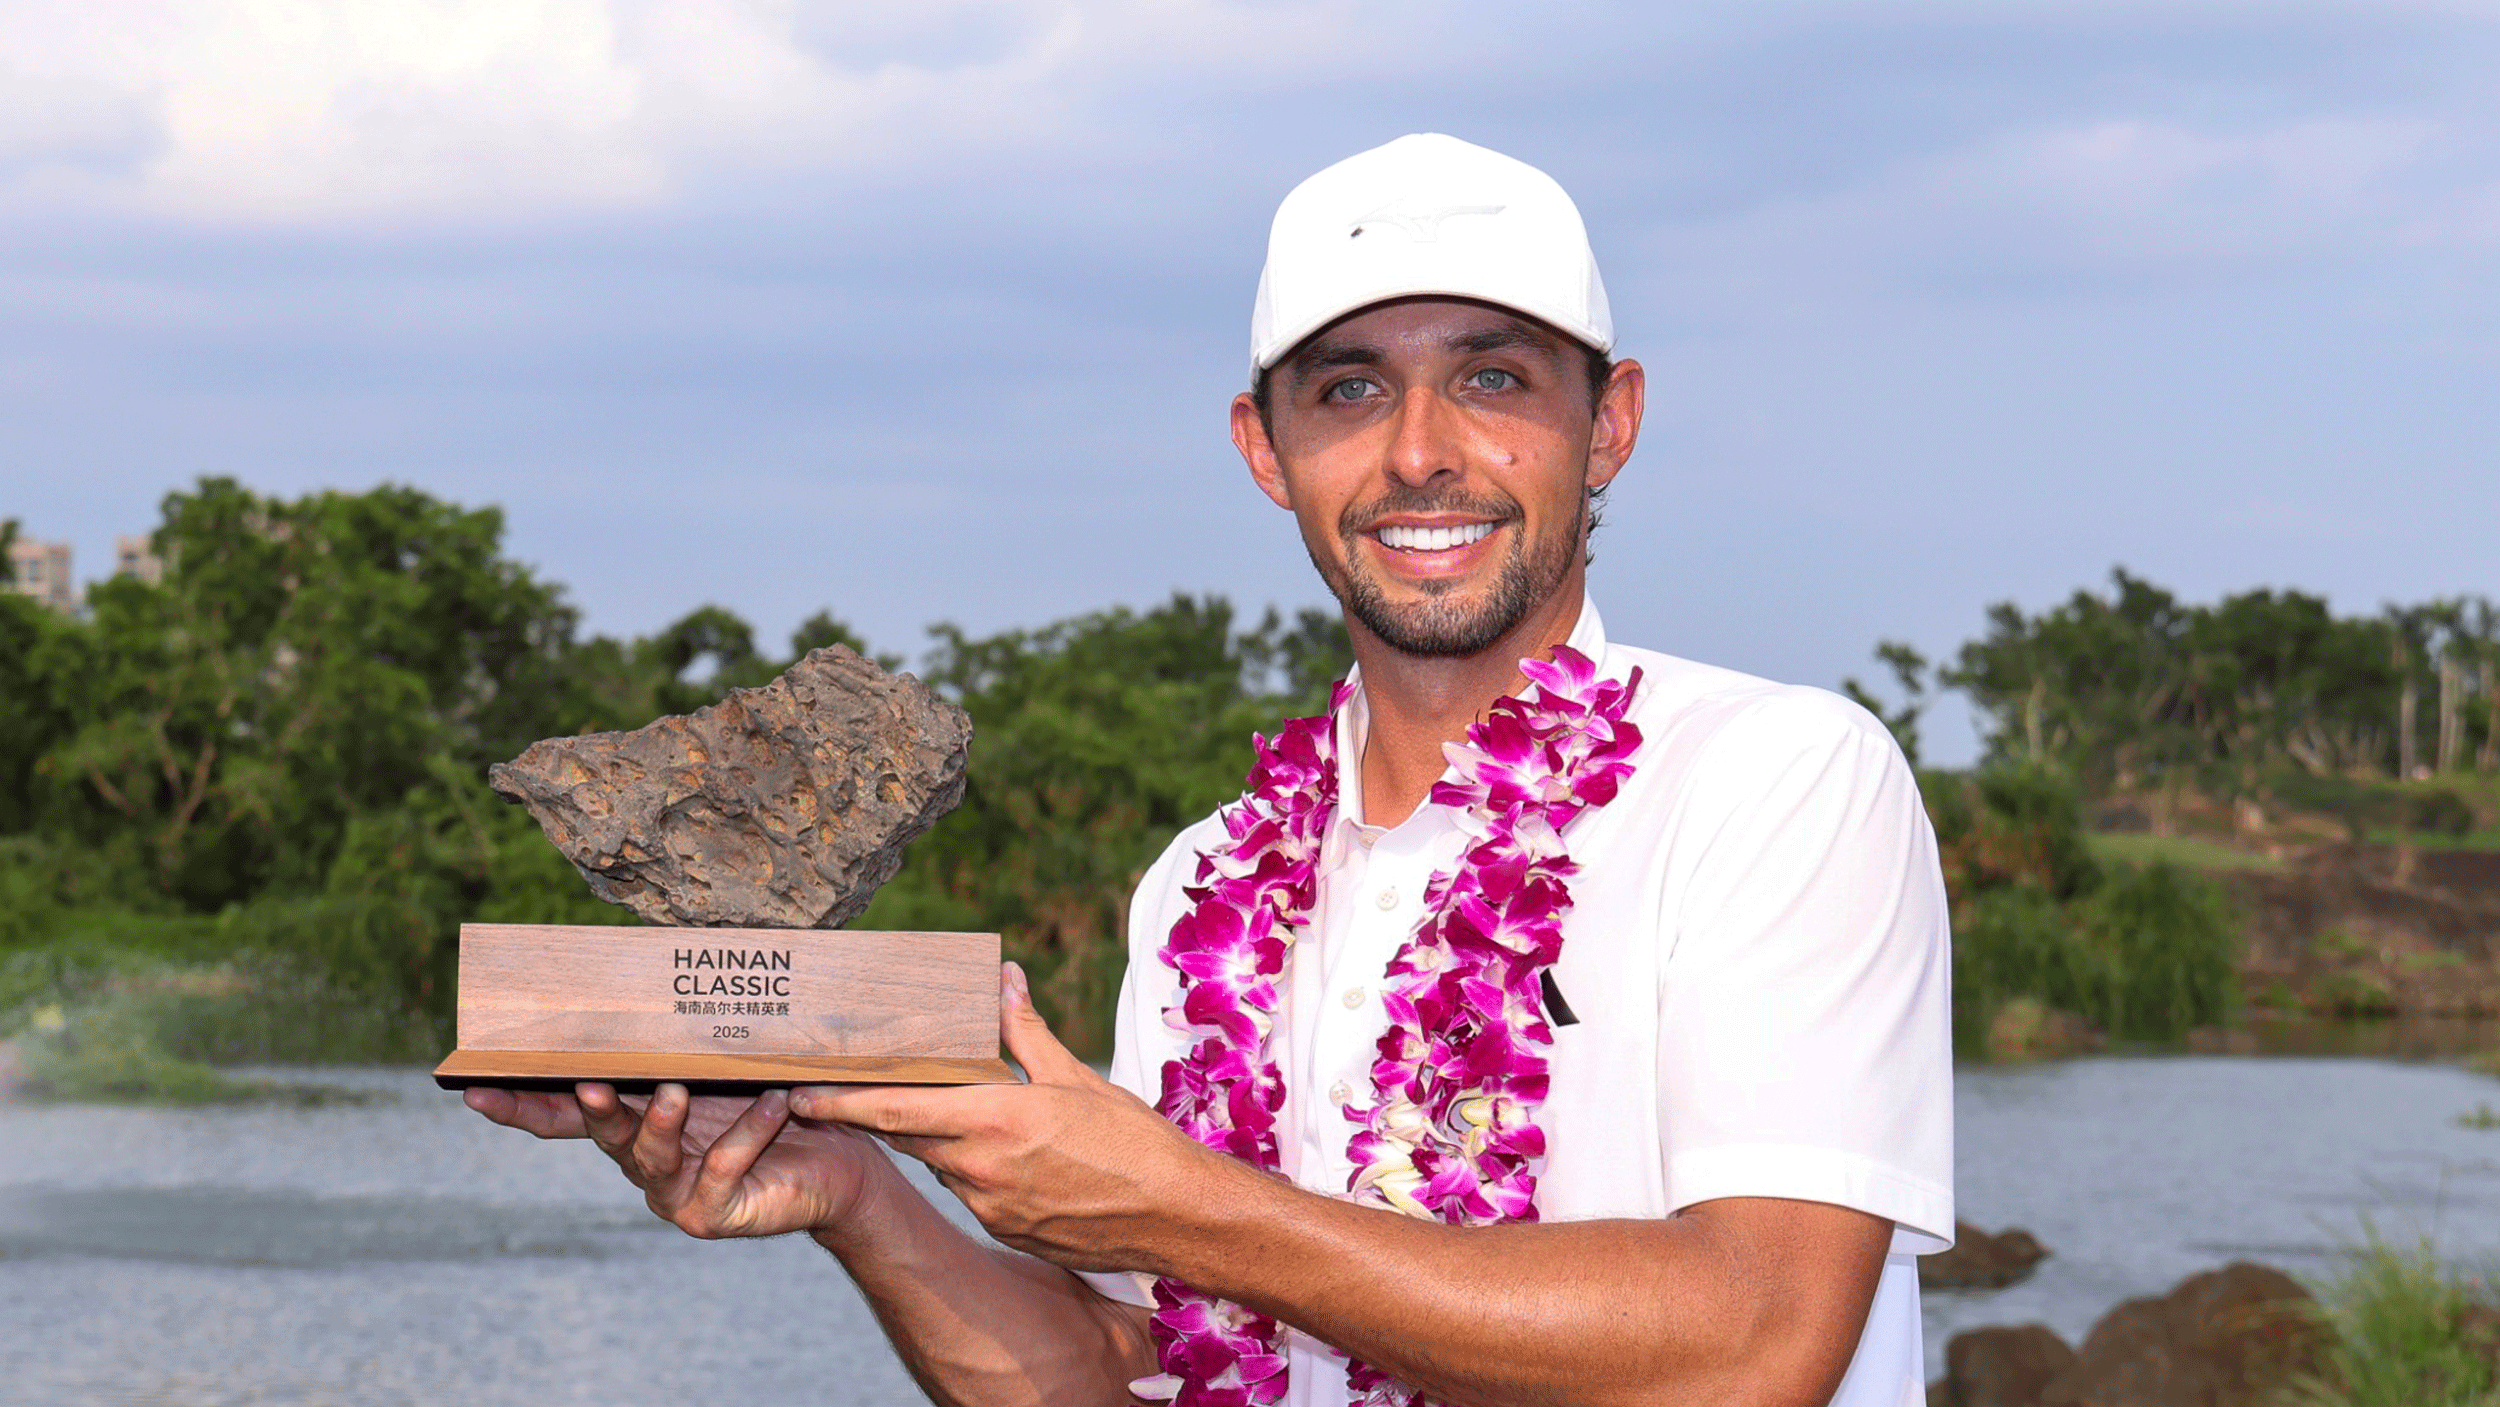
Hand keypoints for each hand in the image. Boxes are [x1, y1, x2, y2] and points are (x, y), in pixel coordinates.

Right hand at [464, 1082, 894, 1240]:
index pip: (563, 1116)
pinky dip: (746, 1134)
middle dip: (592, 1108)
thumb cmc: (775, 1103)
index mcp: (634, 1123)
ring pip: (652, 1159)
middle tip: (587, 1082)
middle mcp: (644, 1163)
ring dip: (661, 1124)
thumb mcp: (727, 1065)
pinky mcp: (716, 1214)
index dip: (518, 1105)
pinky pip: (723, 1170)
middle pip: (603, 1135)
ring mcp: (676, 1195)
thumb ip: (685, 1040)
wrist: (837, 1163)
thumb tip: (649, 970)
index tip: (471, 1088)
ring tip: (677, 1092)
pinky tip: (772, 1104)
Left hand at [793, 961, 1237, 1273]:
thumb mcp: (1077, 1077)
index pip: (895, 1110)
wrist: (1174, 1217)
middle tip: (863, 1089)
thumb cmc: (1132, 1142)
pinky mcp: (1007, 1230)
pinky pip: (975, 1193)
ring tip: (976, 1117)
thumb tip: (1004, 980)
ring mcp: (990, 1207)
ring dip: (947, 1140)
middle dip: (886, 1114)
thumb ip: (1026, 1031)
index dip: (841, 1104)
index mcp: (993, 1121)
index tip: (800, 1094)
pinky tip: (1018, 1158)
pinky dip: (979, 1170)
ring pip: (945, 1165)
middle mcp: (979, 1169)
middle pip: (911, 1137)